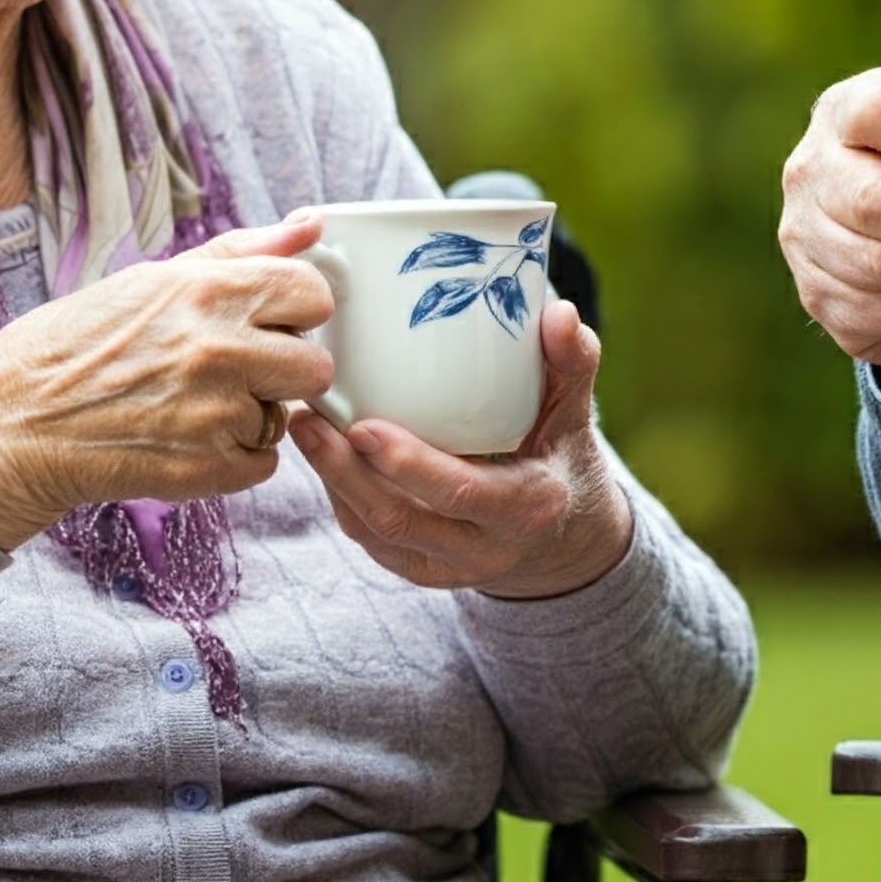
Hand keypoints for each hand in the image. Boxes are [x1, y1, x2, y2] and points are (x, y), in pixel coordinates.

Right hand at [0, 214, 335, 549]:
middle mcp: (220, 350)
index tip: (272, 320)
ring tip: (197, 404)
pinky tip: (188, 439)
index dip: (297, 310)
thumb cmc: (78, 344)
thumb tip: (309, 227)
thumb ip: (242, 253)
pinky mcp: (206, 469)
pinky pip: (262, 463)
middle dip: (286, 368)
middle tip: (241, 368)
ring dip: (253, 415)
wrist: (10, 426)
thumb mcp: (153, 278)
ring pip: (285, 416)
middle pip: (316, 365)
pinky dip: (235, 457)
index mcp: (210, 292)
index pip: (315, 294)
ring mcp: (215, 415)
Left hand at [289, 298, 634, 598]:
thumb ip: (572, 361)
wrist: (562, 535)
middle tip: (311, 420)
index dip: (410, 466)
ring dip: (333, 483)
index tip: (364, 427)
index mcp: (527, 507)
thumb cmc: (561, 454)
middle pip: (401, 519)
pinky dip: (342, 499)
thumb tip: (560, 310)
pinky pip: (371, 540)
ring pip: (376, 533)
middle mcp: (486, 550)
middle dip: (346, 472)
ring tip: (304, 428)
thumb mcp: (576, 410)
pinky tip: (322, 457)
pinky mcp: (420, 571)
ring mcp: (448, 568)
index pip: (461, 494)